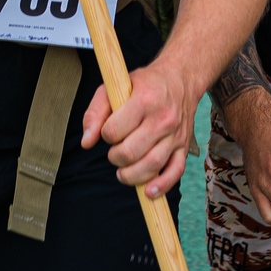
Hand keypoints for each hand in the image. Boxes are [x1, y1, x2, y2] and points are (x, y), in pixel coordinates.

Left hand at [81, 60, 194, 198]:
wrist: (180, 79)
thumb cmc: (144, 84)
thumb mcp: (115, 86)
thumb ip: (96, 112)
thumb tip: (86, 142)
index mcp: (144, 99)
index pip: (114, 130)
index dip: (105, 134)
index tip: (108, 131)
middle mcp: (162, 118)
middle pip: (131, 152)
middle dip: (115, 157)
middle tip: (114, 152)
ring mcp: (175, 134)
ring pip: (151, 165)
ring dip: (131, 175)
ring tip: (122, 171)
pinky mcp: (184, 146)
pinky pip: (175, 172)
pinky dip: (161, 186)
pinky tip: (148, 191)